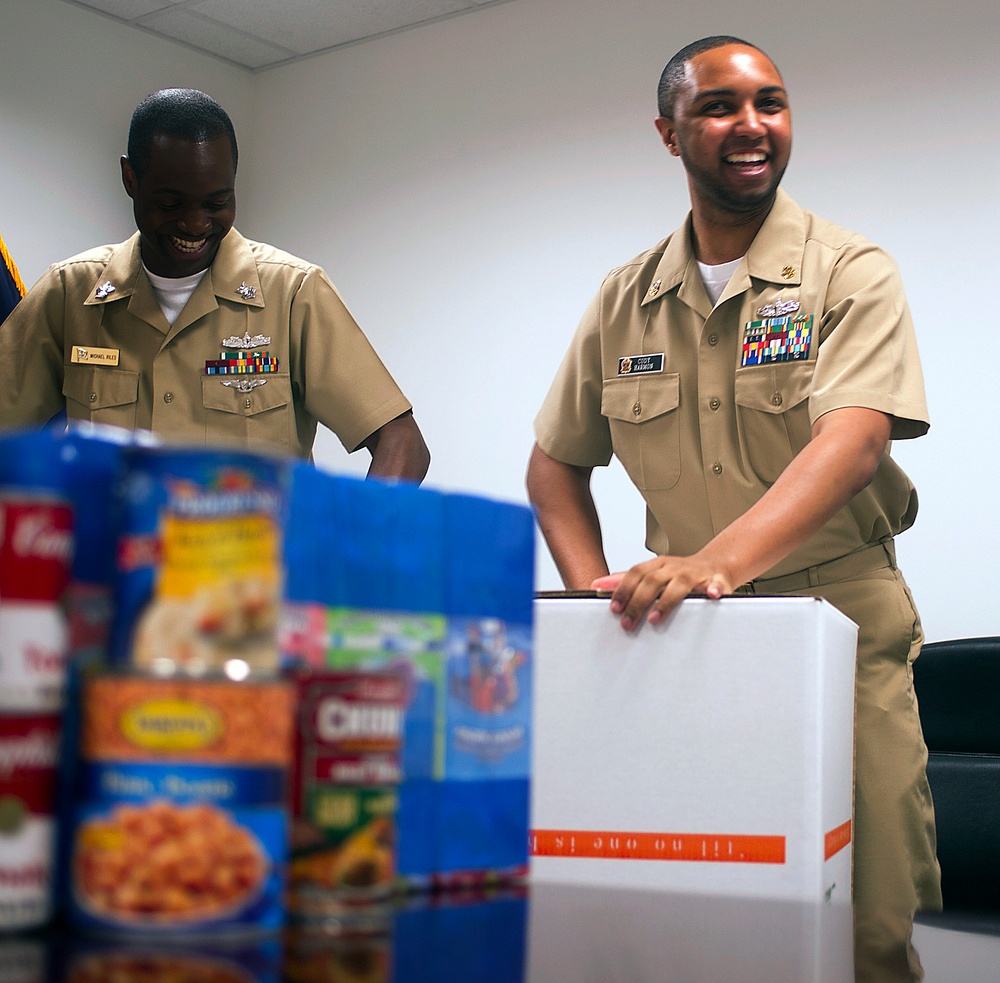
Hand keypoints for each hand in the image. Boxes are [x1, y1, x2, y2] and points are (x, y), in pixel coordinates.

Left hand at [592, 555, 734, 631]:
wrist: (716, 566)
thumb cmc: (680, 574)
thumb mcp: (652, 573)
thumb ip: (626, 580)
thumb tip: (597, 584)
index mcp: (658, 565)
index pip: (636, 573)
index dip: (623, 589)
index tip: (614, 608)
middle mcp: (674, 567)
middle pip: (653, 581)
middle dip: (638, 602)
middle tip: (628, 622)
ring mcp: (695, 573)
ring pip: (680, 584)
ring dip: (666, 601)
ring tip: (655, 618)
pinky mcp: (716, 581)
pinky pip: (716, 584)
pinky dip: (714, 589)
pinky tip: (711, 596)